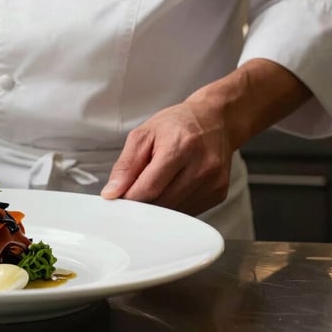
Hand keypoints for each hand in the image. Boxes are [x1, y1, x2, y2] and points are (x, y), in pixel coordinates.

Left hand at [100, 100, 233, 214]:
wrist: (216, 120)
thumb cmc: (178, 124)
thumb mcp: (144, 135)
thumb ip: (126, 165)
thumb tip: (112, 192)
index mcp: (181, 147)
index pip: (149, 187)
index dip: (128, 198)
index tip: (117, 198)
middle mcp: (202, 166)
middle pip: (161, 202)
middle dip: (141, 203)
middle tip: (132, 192)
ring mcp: (213, 183)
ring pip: (174, 211)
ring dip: (157, 206)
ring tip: (154, 185)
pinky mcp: (219, 194)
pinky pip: (187, 211)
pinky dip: (173, 206)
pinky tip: (171, 188)